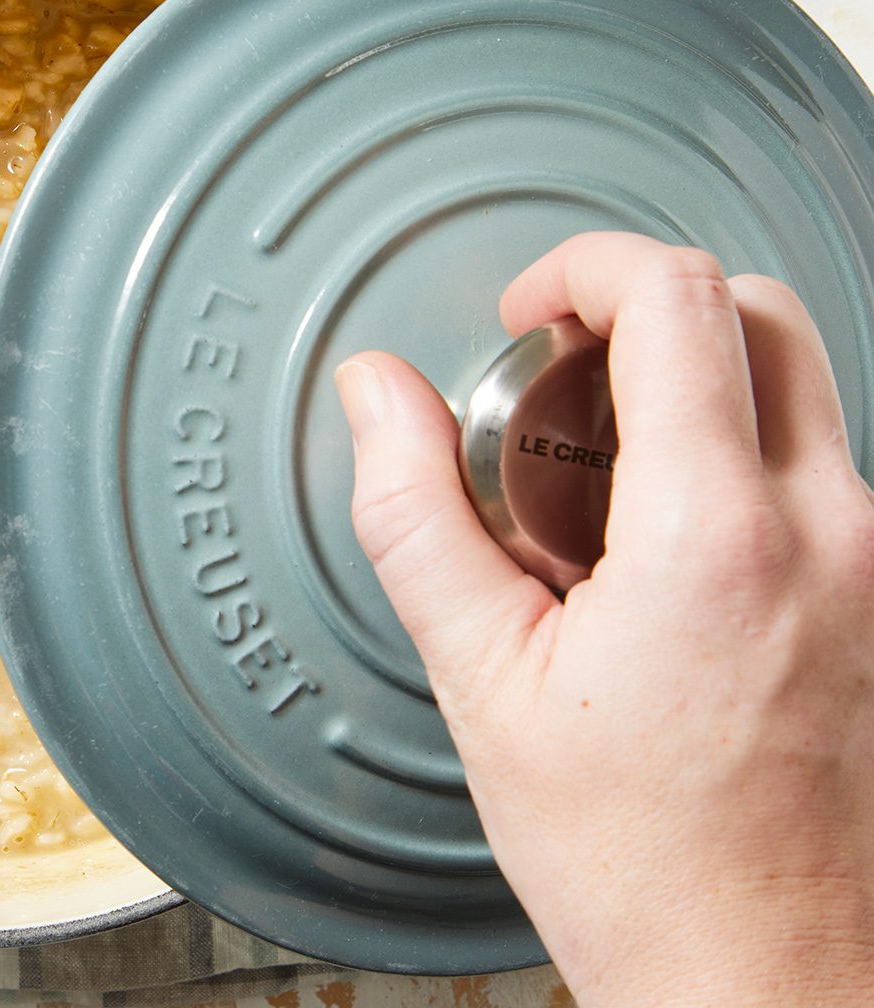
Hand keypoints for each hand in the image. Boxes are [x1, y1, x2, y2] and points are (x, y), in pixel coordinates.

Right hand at [334, 232, 873, 1006]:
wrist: (770, 980)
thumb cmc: (640, 863)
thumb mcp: (481, 681)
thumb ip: (416, 511)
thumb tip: (376, 394)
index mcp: (715, 535)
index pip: (676, 297)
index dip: (582, 267)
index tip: (526, 313)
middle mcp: (829, 529)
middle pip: (758, 308)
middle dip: (645, 303)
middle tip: (558, 371)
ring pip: (800, 382)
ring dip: (694, 378)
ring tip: (599, 481)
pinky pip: (820, 464)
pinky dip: (737, 452)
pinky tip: (658, 552)